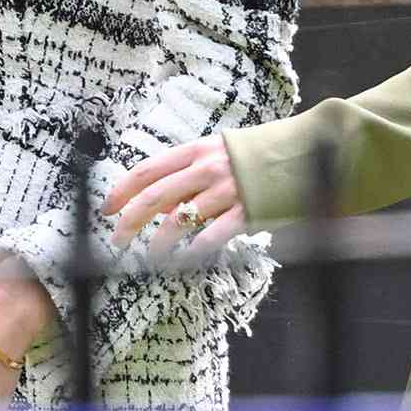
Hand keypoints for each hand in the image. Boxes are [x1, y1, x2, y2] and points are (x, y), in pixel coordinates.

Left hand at [103, 136, 248, 255]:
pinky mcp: (245, 211)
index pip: (148, 170)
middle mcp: (207, 168)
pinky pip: (212, 235)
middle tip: (117, 240)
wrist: (304, 153)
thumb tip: (158, 204)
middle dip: (130, 221)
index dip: (122, 191)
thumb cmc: (257, 156)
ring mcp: (226, 190)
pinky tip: (184, 260)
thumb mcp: (218, 153)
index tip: (107, 209)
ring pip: (178, 220)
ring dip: (158, 243)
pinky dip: (194, 251)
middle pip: (155, 196)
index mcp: (197, 151)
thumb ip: (189, 174)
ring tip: (149, 256)